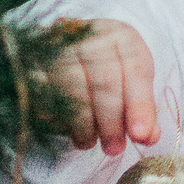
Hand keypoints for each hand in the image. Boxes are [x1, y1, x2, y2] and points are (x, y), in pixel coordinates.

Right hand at [55, 20, 157, 152]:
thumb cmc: (109, 71)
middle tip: (114, 148)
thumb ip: (142, 110)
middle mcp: (91, 34)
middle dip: (111, 121)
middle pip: (104, 80)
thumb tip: (149, 137)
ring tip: (89, 143)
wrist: (69, 52)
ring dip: (83, 124)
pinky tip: (67, 130)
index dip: (140, 104)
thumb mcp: (132, 84)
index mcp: (121, 36)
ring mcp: (59, 46)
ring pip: (73, 88)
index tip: (140, 135)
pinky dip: (58, 118)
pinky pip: (46, 93)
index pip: (135, 69)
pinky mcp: (34, 61)